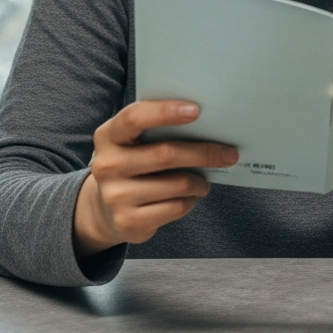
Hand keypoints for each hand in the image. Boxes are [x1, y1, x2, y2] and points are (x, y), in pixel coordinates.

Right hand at [72, 100, 237, 258]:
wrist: (104, 208)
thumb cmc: (132, 163)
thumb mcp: (133, 142)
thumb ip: (157, 130)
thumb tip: (209, 126)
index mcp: (107, 136)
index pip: (134, 117)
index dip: (165, 112)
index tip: (196, 110)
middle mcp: (106, 165)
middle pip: (165, 154)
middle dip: (204, 152)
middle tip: (229, 153)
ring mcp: (115, 196)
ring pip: (176, 184)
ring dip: (200, 181)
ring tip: (205, 180)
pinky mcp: (127, 222)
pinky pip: (175, 208)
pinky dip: (189, 201)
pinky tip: (188, 197)